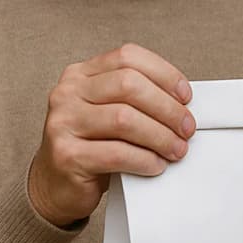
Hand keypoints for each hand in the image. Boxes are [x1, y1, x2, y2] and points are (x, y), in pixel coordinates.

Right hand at [28, 43, 194, 225]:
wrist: (55, 186)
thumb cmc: (91, 148)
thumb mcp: (108, 114)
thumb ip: (136, 101)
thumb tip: (182, 105)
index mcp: (80, 75)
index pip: (127, 57)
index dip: (163, 73)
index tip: (185, 96)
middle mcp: (67, 93)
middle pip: (128, 85)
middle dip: (167, 108)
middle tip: (187, 129)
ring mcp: (62, 123)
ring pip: (124, 119)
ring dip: (160, 136)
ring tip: (176, 150)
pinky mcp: (66, 155)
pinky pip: (116, 153)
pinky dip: (144, 159)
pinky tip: (156, 165)